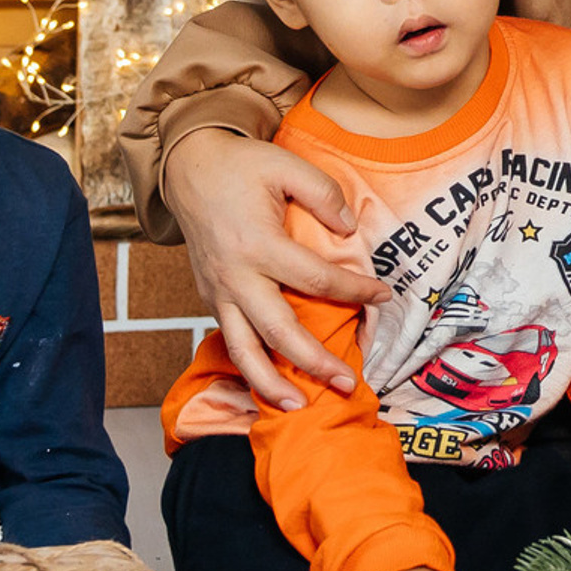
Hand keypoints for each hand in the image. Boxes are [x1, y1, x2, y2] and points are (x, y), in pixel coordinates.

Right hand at [164, 126, 388, 411]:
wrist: (188, 170)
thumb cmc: (241, 167)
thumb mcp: (286, 165)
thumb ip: (323, 194)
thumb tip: (350, 229)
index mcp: (258, 245)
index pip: (315, 279)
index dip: (354, 291)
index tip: (383, 295)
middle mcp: (236, 277)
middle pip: (278, 331)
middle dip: (314, 362)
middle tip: (348, 384)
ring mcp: (218, 293)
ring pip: (243, 350)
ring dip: (271, 384)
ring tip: (300, 406)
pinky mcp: (209, 299)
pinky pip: (230, 340)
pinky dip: (249, 367)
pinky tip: (271, 385)